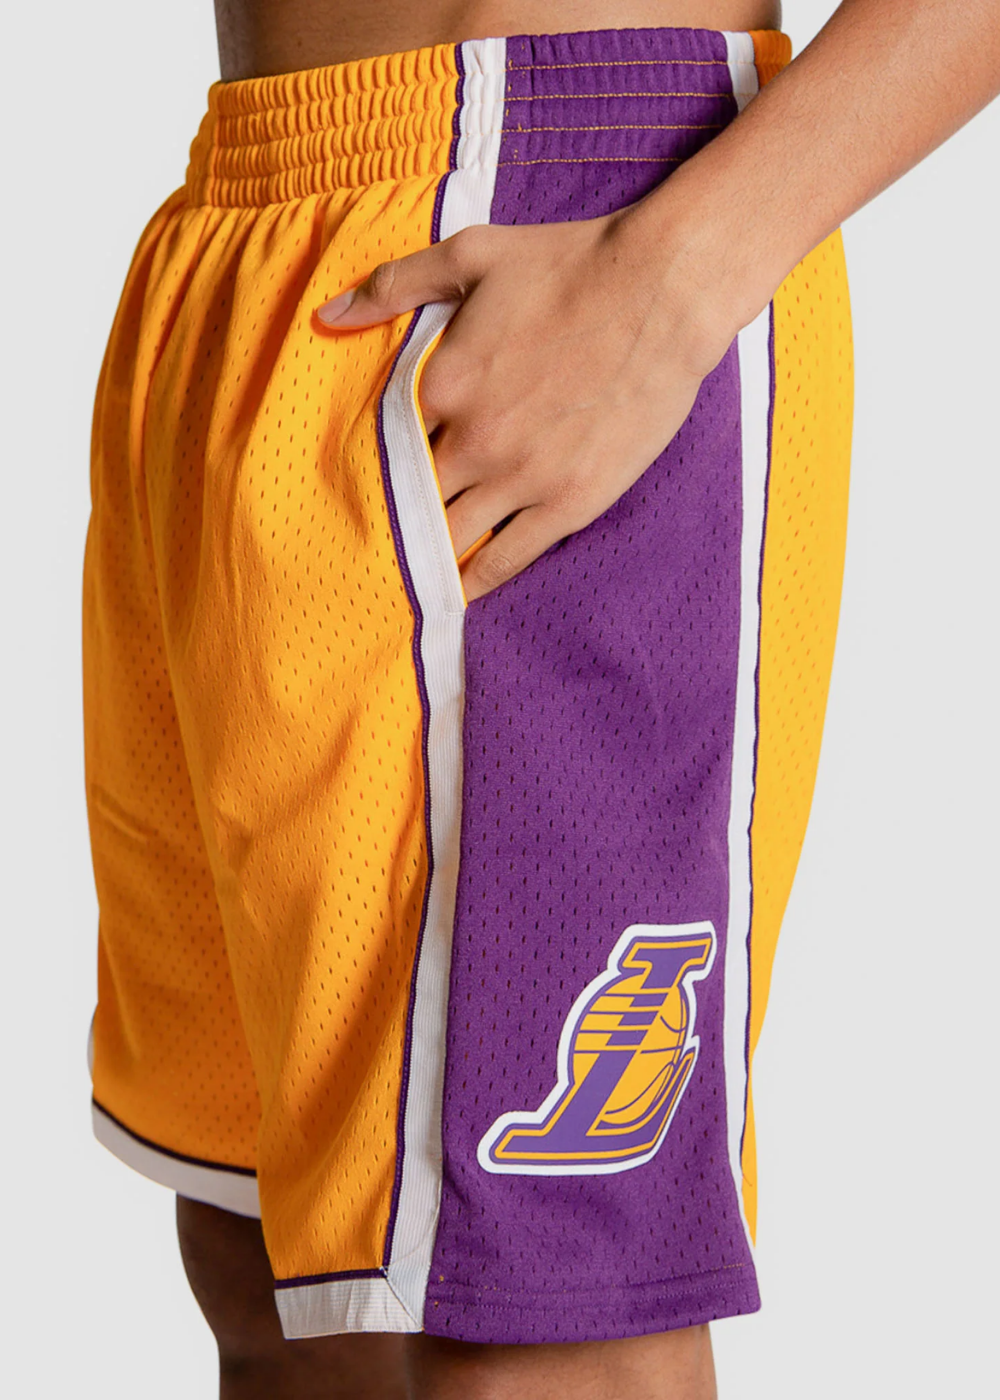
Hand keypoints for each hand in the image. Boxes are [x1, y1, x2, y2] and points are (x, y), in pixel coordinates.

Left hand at [316, 212, 727, 601]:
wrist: (665, 289)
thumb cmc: (570, 263)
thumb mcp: (471, 254)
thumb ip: (395, 284)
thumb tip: (328, 314)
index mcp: (442, 384)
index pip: (384, 442)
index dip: (373, 459)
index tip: (362, 474)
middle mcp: (474, 441)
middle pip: (410, 498)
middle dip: (392, 515)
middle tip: (375, 534)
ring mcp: (522, 478)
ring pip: (450, 539)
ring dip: (426, 556)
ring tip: (405, 574)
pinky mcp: (569, 502)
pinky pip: (506, 560)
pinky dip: (475, 581)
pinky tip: (455, 594)